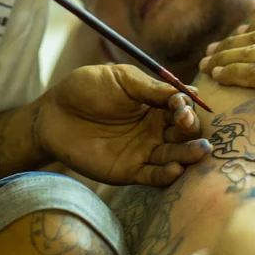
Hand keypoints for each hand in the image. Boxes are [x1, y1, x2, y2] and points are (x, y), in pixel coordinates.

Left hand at [36, 64, 210, 186]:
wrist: (54, 114)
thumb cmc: (86, 88)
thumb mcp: (121, 79)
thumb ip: (151, 88)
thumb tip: (187, 92)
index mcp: (154, 103)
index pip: (180, 107)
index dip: (185, 106)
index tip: (181, 104)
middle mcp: (153, 128)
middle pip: (183, 132)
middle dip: (192, 129)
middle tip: (188, 125)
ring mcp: (143, 150)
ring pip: (174, 155)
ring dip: (188, 154)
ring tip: (199, 151)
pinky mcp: (129, 171)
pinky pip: (153, 176)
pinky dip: (166, 175)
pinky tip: (175, 169)